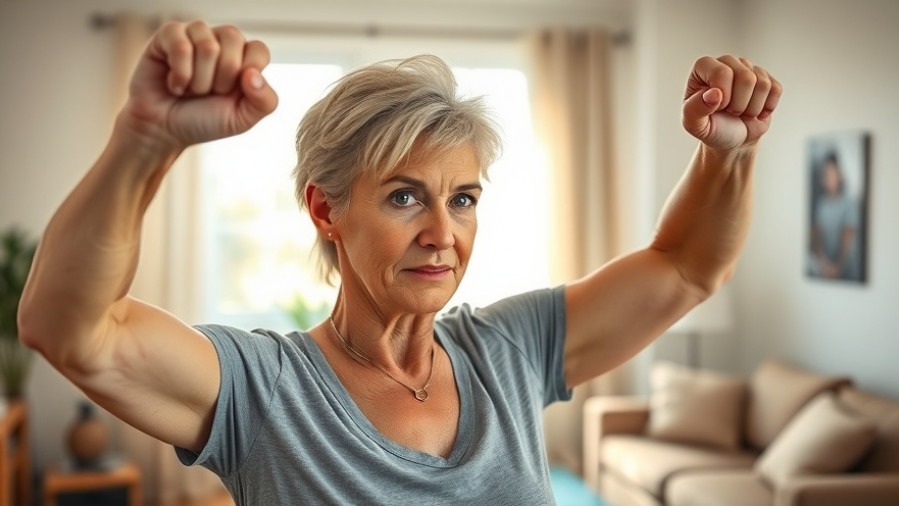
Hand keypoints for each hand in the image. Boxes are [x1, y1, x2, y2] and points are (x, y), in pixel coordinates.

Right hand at [120, 21, 278, 150]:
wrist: (165, 131)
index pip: (259, 50)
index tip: (232, 94)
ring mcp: (194, 35)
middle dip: (221, 79)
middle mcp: (221, 41)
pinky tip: (175, 84)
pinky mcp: (168, 35)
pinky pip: (181, 46)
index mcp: (244, 57)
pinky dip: (179, 75)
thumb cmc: (205, 121)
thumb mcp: (242, 119)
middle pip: (233, 40)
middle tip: (209, 92)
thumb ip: (265, 102)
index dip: (247, 75)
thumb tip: (253, 74)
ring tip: (191, 89)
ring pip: (208, 46)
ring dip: (199, 80)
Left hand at [682, 55, 781, 150]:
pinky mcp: (766, 77)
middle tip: (729, 111)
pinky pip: (775, 89)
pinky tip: (754, 111)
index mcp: (703, 67)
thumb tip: (714, 94)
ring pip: (762, 84)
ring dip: (752, 108)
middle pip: (746, 77)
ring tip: (740, 111)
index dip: (723, 97)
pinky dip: (766, 107)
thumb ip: (695, 110)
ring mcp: (748, 67)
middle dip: (739, 104)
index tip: (717, 108)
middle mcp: (726, 61)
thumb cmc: (711, 128)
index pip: (722, 73)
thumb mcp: (695, 125)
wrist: (730, 139)